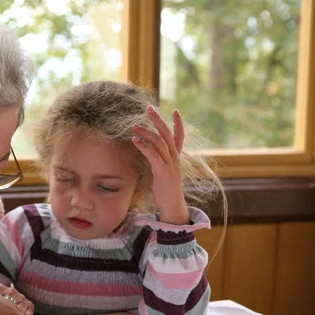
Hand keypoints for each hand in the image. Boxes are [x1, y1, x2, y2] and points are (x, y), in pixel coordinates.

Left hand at [131, 106, 188, 224]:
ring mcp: (169, 164)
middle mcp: (174, 159)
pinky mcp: (162, 171)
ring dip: (146, 132)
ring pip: (159, 142)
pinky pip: (153, 155)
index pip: (180, 137)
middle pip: (167, 134)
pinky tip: (134, 140)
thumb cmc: (166, 191)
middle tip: (149, 108)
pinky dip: (143, 146)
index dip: (178, 124)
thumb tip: (151, 154)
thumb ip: (160, 162)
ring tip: (134, 125)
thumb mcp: (164, 173)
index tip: (176, 111)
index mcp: (176, 158)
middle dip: (158, 120)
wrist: (172, 206)